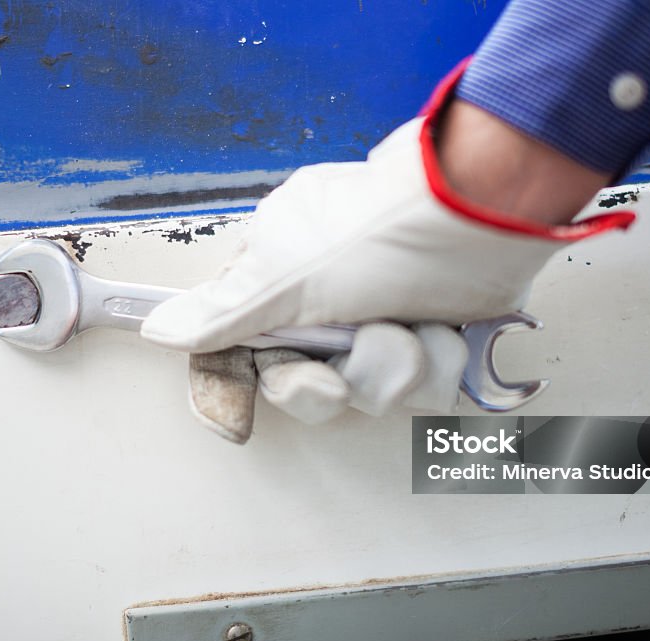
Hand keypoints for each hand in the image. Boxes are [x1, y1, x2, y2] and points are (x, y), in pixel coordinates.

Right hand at [143, 61, 632, 441]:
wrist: (487, 212)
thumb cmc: (385, 228)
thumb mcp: (287, 273)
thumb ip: (222, 313)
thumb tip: (162, 328)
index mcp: (283, 284)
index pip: (251, 358)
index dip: (259, 389)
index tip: (246, 419)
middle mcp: (330, 308)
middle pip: (317, 389)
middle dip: (349, 376)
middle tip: (362, 339)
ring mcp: (385, 322)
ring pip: (379, 393)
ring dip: (403, 365)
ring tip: (416, 321)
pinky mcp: (437, 335)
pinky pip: (430, 387)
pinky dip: (445, 361)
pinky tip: (449, 327)